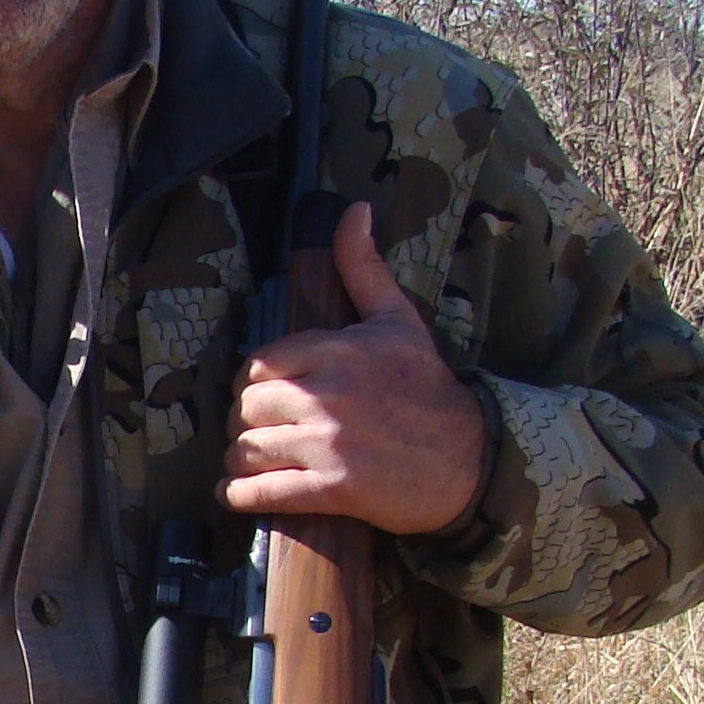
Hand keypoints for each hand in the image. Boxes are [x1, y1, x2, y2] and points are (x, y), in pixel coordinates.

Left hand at [223, 202, 488, 535]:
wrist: (471, 457)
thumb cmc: (429, 388)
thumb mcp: (398, 320)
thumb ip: (363, 266)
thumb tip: (353, 208)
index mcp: (338, 350)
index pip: (258, 363)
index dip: (248, 383)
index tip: (256, 395)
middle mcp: (328, 394)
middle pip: (247, 407)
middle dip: (240, 421)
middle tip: (249, 431)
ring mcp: (328, 444)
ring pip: (249, 448)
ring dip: (237, 459)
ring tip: (242, 463)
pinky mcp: (333, 489)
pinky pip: (264, 492)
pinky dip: (239, 495)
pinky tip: (233, 492)